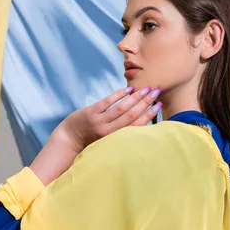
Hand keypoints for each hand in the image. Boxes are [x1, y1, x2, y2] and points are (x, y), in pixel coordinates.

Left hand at [30, 86, 161, 185]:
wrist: (70, 139)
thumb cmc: (91, 141)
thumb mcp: (108, 140)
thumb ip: (122, 133)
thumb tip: (141, 121)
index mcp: (114, 139)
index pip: (136, 126)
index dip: (149, 115)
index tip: (159, 106)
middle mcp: (108, 131)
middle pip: (131, 115)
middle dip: (145, 103)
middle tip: (157, 92)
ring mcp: (99, 120)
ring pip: (121, 108)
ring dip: (135, 97)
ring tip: (147, 88)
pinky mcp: (91, 112)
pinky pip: (108, 101)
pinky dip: (119, 95)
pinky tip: (129, 89)